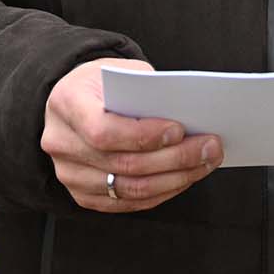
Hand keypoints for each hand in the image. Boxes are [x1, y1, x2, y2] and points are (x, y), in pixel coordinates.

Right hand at [41, 58, 221, 211]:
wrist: (71, 101)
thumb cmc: (101, 84)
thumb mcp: (120, 70)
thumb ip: (146, 90)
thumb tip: (186, 116)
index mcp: (67, 104)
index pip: (104, 130)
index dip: (144, 135)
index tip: (179, 129)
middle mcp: (62, 143)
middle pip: (124, 163)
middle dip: (175, 158)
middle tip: (210, 147)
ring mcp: (70, 174)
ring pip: (130, 189)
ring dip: (175, 179)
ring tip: (205, 162)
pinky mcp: (83, 195)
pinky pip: (128, 202)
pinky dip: (162, 192)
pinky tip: (184, 177)